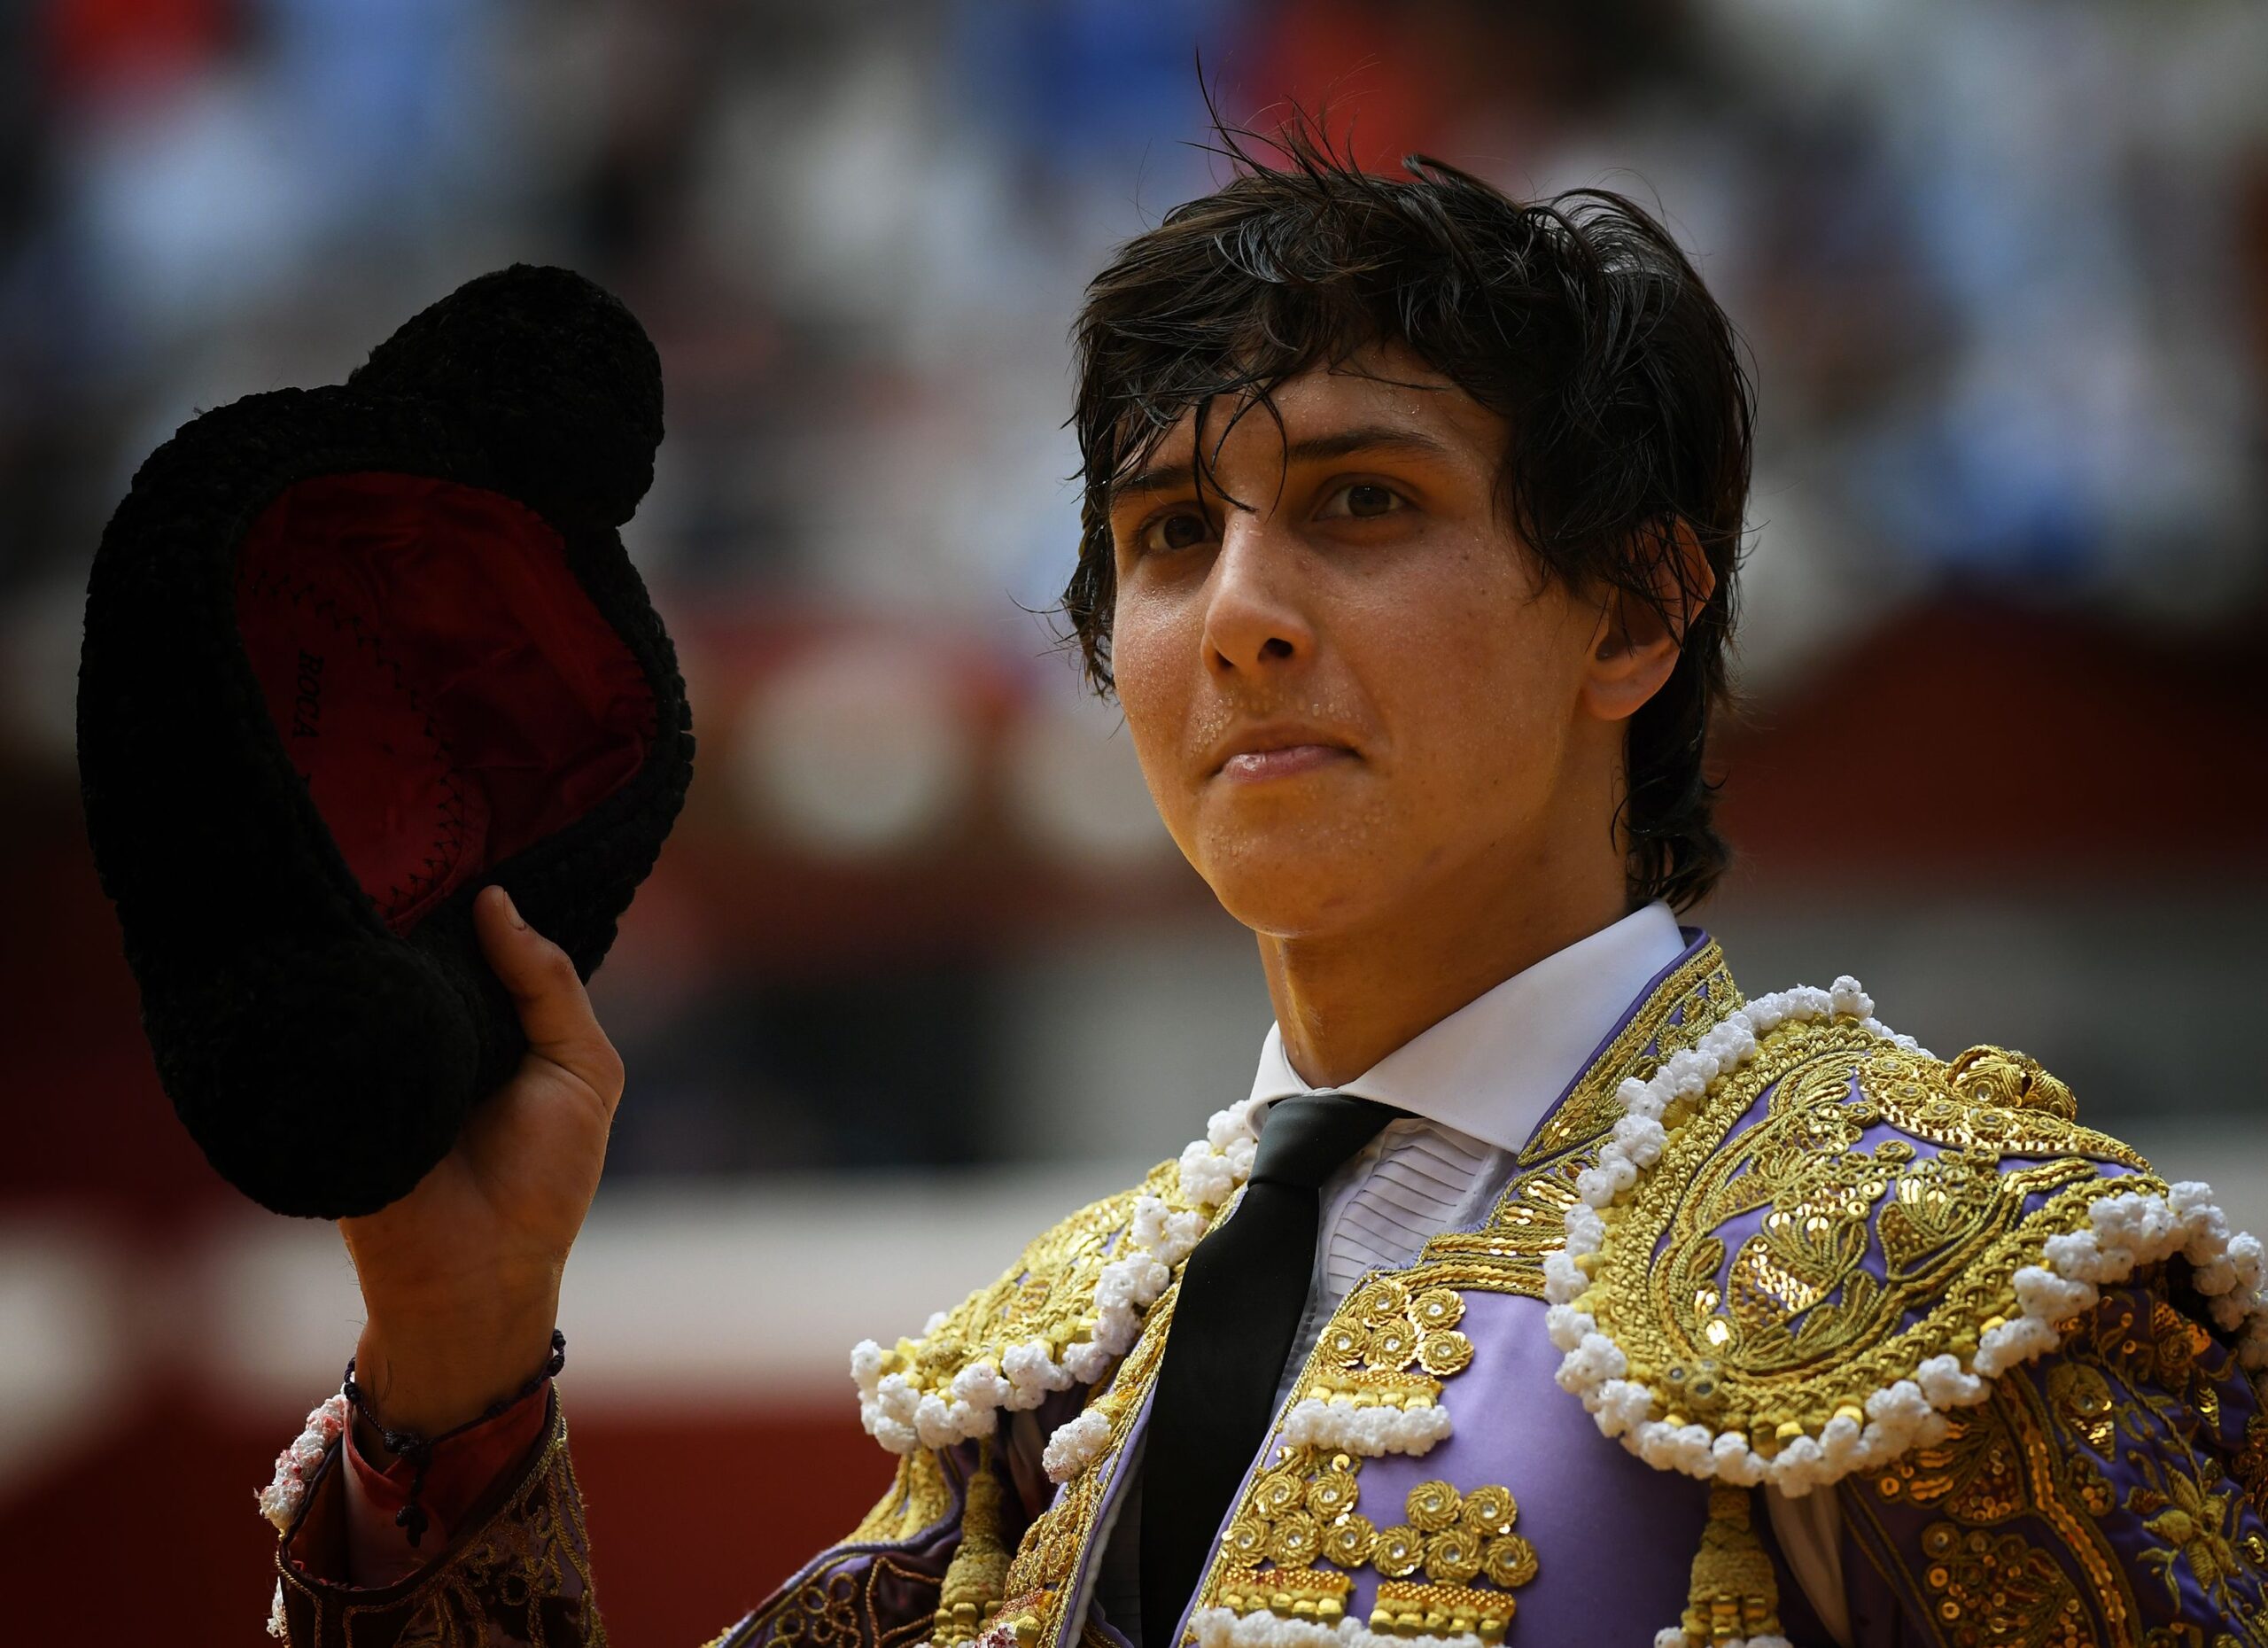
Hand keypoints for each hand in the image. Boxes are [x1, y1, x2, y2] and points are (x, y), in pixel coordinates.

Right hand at [338, 884, 623, 1440]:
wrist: (479, 1274)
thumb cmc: (544, 1178)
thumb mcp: (584, 1071)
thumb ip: (550, 987)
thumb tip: (495, 902)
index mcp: (488, 1020)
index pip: (470, 938)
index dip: (471, 894)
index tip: (463, 829)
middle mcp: (428, 1027)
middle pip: (415, 944)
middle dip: (416, 905)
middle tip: (407, 833)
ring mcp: (373, 1053)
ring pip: (369, 974)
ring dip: (377, 944)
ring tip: (373, 882)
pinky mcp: (324, 1083)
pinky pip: (328, 1025)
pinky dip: (343, 997)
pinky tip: (344, 954)